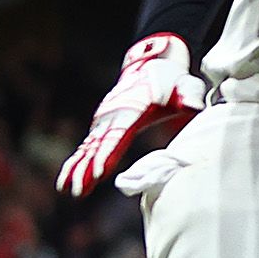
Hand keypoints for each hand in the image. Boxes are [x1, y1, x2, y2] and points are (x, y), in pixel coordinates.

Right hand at [57, 35, 203, 195]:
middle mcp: (113, 116)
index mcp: (131, 110)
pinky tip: (65, 181)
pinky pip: (87, 147)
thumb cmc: (172, 80)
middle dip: (86, 170)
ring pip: (88, 149)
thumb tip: (193, 105)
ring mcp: (105, 121)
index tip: (98, 172)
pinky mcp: (103, 126)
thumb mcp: (185, 85)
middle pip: (97, 147)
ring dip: (76, 169)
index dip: (107, 155)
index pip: (117, 136)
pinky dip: (76, 162)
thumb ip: (189, 95)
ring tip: (66, 191)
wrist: (152, 65)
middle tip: (78, 192)